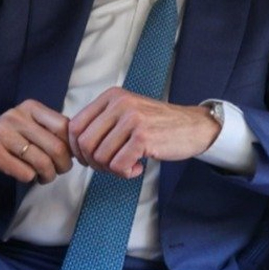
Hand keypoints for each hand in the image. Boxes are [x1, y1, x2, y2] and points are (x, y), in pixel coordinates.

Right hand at [0, 100, 72, 183]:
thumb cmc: (6, 137)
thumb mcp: (27, 124)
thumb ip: (50, 130)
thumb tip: (78, 147)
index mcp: (30, 107)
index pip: (64, 126)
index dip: (72, 146)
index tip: (72, 157)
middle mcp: (16, 117)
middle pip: (56, 147)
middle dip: (63, 166)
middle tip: (60, 171)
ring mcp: (3, 134)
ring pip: (42, 162)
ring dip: (48, 175)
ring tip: (44, 176)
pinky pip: (26, 173)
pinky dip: (31, 178)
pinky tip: (26, 175)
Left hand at [68, 87, 220, 177]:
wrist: (194, 127)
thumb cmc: (159, 125)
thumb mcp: (127, 112)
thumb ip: (102, 122)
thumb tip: (74, 145)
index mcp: (112, 96)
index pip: (74, 126)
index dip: (77, 149)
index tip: (90, 159)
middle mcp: (120, 104)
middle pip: (84, 143)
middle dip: (93, 163)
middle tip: (111, 166)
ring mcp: (132, 119)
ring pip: (100, 157)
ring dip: (111, 170)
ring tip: (128, 166)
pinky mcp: (143, 137)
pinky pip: (118, 165)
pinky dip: (125, 173)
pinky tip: (138, 168)